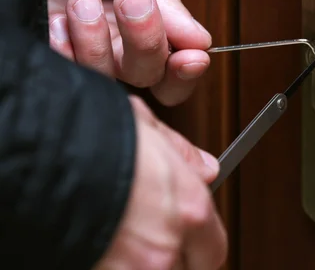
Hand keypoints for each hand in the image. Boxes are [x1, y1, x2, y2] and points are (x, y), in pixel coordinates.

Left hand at [47, 0, 210, 105]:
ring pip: (109, 75)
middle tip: (132, 3)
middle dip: (145, 45)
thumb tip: (200, 39)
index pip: (178, 59)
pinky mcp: (54, 45)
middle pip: (149, 74)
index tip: (190, 57)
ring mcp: (89, 43)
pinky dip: (65, 47)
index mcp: (153, 13)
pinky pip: (67, 69)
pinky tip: (60, 19)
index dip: (187, 68)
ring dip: (97, 40)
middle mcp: (123, 36)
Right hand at [94, 96, 227, 269]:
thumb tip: (206, 168)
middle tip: (147, 238)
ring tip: (116, 238)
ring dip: (138, 262)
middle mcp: (164, 249)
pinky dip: (107, 262)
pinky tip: (94, 244)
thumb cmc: (87, 133)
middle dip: (169, 257)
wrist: (32, 153)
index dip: (200, 246)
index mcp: (188, 209)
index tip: (189, 241)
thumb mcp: (144, 126)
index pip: (213, 250)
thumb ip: (181, 153)